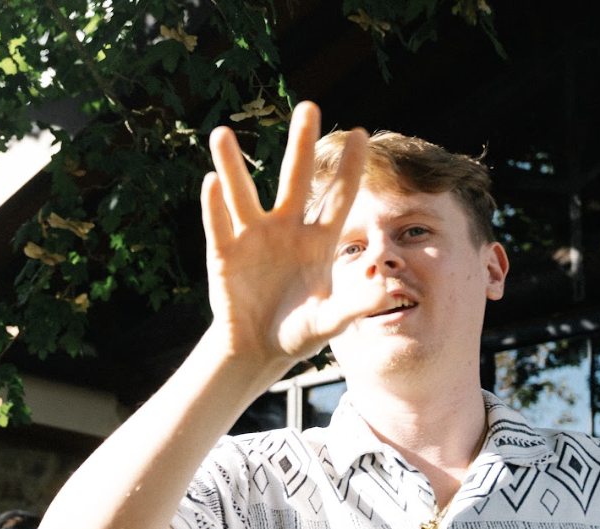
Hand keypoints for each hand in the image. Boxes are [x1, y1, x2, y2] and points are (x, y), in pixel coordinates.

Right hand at [199, 101, 379, 369]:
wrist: (256, 350)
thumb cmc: (298, 332)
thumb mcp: (331, 321)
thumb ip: (357, 303)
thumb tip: (389, 288)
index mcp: (317, 241)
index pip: (338, 197)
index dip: (349, 167)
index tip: (360, 134)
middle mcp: (286, 229)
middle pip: (295, 179)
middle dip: (301, 144)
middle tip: (308, 106)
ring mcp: (253, 238)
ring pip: (244, 194)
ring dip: (232, 165)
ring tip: (222, 132)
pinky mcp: (224, 254)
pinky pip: (219, 224)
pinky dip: (214, 205)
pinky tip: (210, 181)